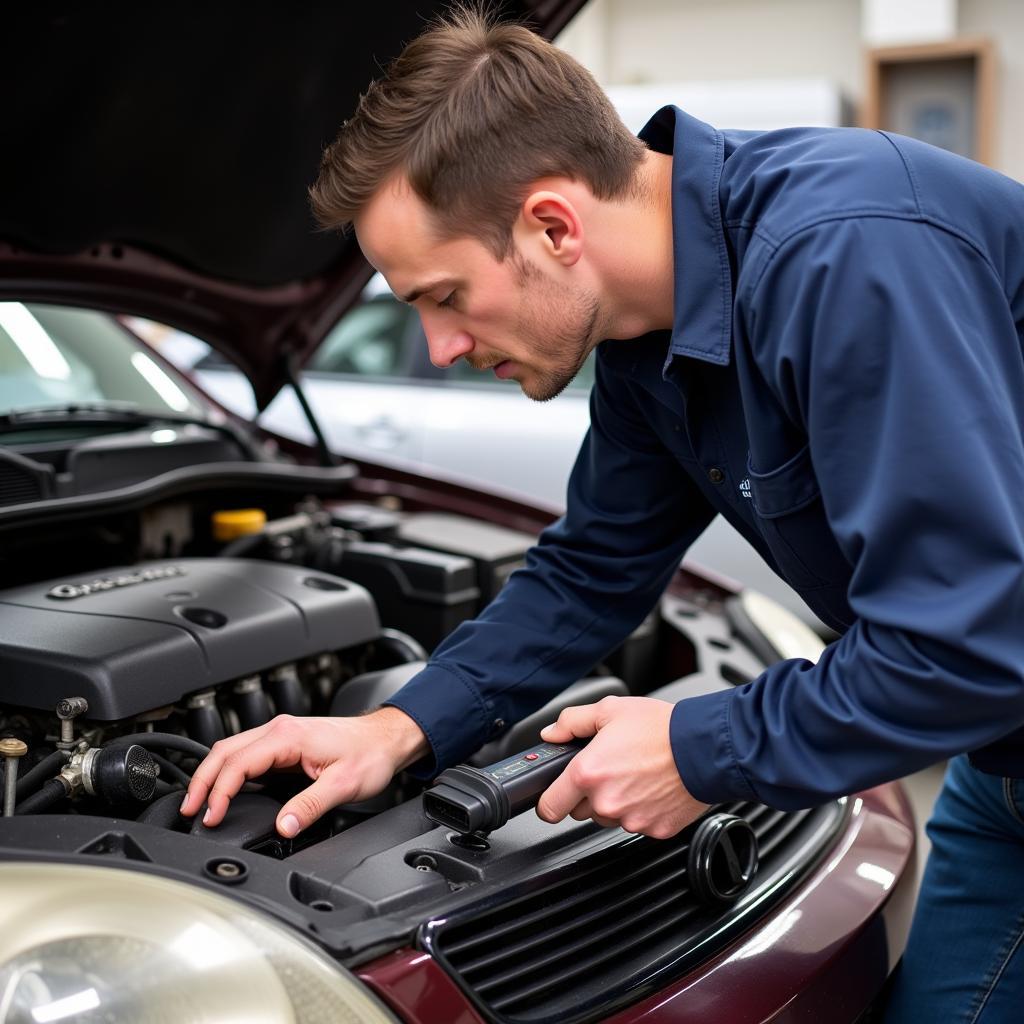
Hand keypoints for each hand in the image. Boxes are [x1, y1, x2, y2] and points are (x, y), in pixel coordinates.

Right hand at [179, 707, 427, 837]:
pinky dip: (229, 772)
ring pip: (232, 750)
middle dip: (202, 781)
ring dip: (213, 775)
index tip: (211, 817)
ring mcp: (281, 734)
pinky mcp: (285, 742)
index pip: (238, 763)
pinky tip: (225, 790)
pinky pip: (246, 754)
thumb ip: (310, 806)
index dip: (219, 792)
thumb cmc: (370, 754)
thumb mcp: (343, 785)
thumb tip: (283, 826)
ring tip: (200, 804)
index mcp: (288, 736)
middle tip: (189, 811)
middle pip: (224, 751)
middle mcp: (280, 730)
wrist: (387, 738)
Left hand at [536, 696, 708, 838]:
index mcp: (588, 772)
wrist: (704, 747)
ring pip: (609, 817)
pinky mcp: (654, 830)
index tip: (554, 795)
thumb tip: (552, 734)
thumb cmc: (661, 728)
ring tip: (635, 774)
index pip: (549, 808)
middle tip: (610, 768)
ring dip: (615, 801)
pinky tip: (651, 787)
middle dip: (588, 793)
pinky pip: (637, 823)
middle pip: (580, 811)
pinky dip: (641, 809)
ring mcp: (631, 819)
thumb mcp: (610, 710)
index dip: (549, 801)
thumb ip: (572, 722)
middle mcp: (606, 801)